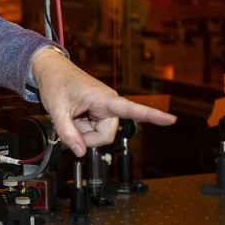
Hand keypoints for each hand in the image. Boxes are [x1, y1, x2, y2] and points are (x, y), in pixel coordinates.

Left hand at [31, 46, 176, 157]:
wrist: (52, 72)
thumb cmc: (57, 83)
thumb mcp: (56, 110)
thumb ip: (67, 133)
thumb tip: (81, 152)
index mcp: (104, 97)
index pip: (132, 109)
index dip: (153, 115)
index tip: (171, 119)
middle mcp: (109, 103)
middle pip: (105, 136)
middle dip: (86, 137)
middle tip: (70, 123)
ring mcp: (104, 109)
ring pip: (100, 136)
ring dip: (83, 132)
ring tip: (72, 115)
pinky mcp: (100, 114)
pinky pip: (94, 131)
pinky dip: (82, 129)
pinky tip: (75, 117)